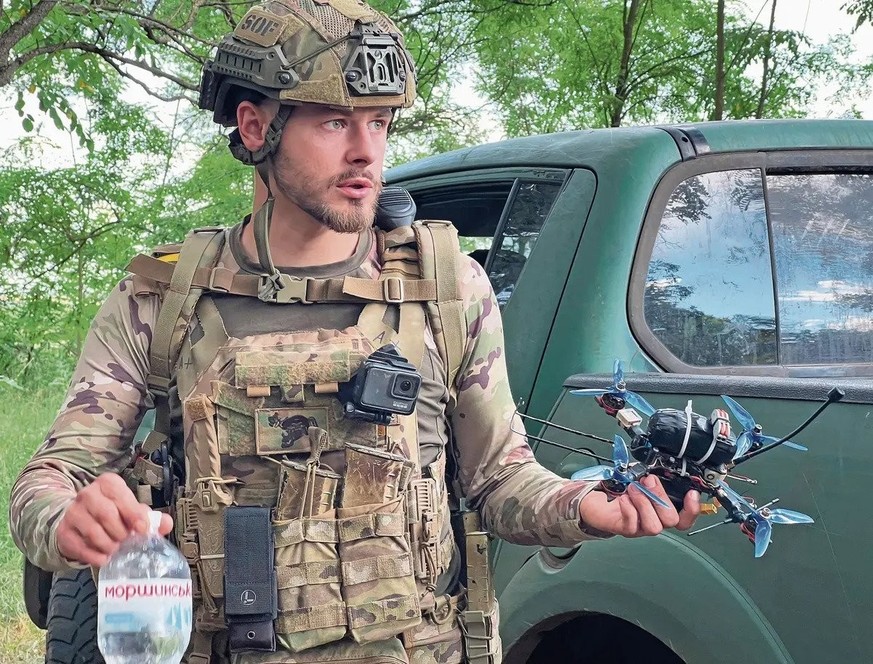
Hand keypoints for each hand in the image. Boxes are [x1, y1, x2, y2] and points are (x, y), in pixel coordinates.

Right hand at [56, 473, 173, 566]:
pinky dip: (95, 556)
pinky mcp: (63, 532)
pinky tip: (104, 558)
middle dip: (121, 532)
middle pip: (107, 514)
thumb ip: (151, 517)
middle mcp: (88, 494)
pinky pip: (80, 547)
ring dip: (109, 545)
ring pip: (93, 531)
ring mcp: (73, 512)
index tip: (143, 529)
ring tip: (116, 549)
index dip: (133, 514)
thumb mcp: (131, 511)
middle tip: (128, 542)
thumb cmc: (111, 514)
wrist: (79, 522)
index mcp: (108, 484)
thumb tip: (165, 524)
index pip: (121, 495)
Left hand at [578, 476, 699, 537]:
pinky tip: (624, 498)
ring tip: (633, 488)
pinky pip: (633, 525)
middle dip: (661, 497)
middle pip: (672, 520)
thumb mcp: (642, 479)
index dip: (693, 509)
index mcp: (664, 508)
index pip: (686, 517)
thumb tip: (661, 469)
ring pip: (654, 527)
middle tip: (649, 481)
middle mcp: (656, 520)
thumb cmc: (623, 490)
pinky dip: (629, 509)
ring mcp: (642, 527)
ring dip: (644, 503)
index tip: (691, 493)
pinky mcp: (626, 529)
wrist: (600, 501)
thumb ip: (654, 476)